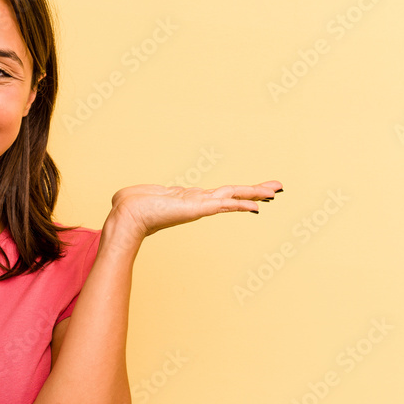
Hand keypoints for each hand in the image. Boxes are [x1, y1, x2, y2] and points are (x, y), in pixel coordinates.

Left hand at [108, 180, 282, 242]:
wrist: (126, 215)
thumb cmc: (130, 205)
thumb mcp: (143, 193)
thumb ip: (146, 193)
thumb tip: (134, 195)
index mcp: (189, 199)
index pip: (218, 194)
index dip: (236, 192)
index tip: (251, 192)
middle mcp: (198, 204)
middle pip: (232, 195)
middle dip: (255, 192)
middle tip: (277, 188)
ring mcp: (199, 207)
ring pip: (233, 198)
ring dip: (254, 194)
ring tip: (275, 191)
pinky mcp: (196, 209)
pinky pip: (223, 205)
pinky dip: (240, 205)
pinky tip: (256, 206)